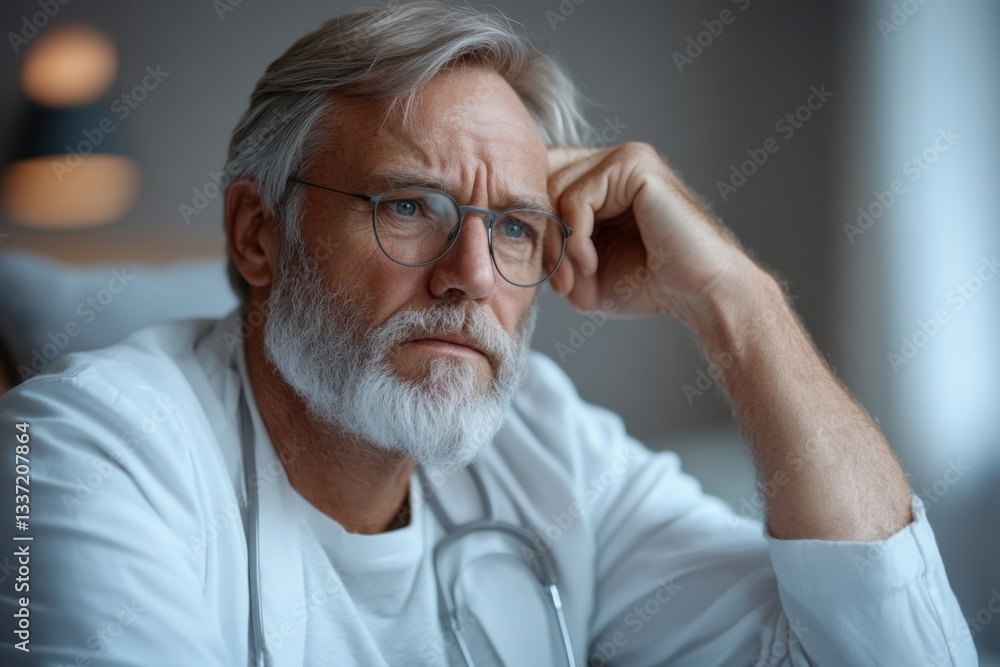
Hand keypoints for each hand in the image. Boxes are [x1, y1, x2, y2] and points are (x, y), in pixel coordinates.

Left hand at [547, 143, 752, 320]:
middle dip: (542, 238)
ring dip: (558, 243)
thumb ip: (552, 244)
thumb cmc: (649, 284)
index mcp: (602, 180)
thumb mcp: (583, 267)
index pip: (541, 183)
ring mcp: (625, 158)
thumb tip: (511, 234)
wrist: (700, 294)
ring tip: (576, 277)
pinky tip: (592, 263)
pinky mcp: (634, 165)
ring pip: (555, 190)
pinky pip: (576, 197)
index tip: (546, 273)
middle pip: (542, 184)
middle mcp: (613, 161)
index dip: (532, 227)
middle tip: (558, 281)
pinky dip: (576, 238)